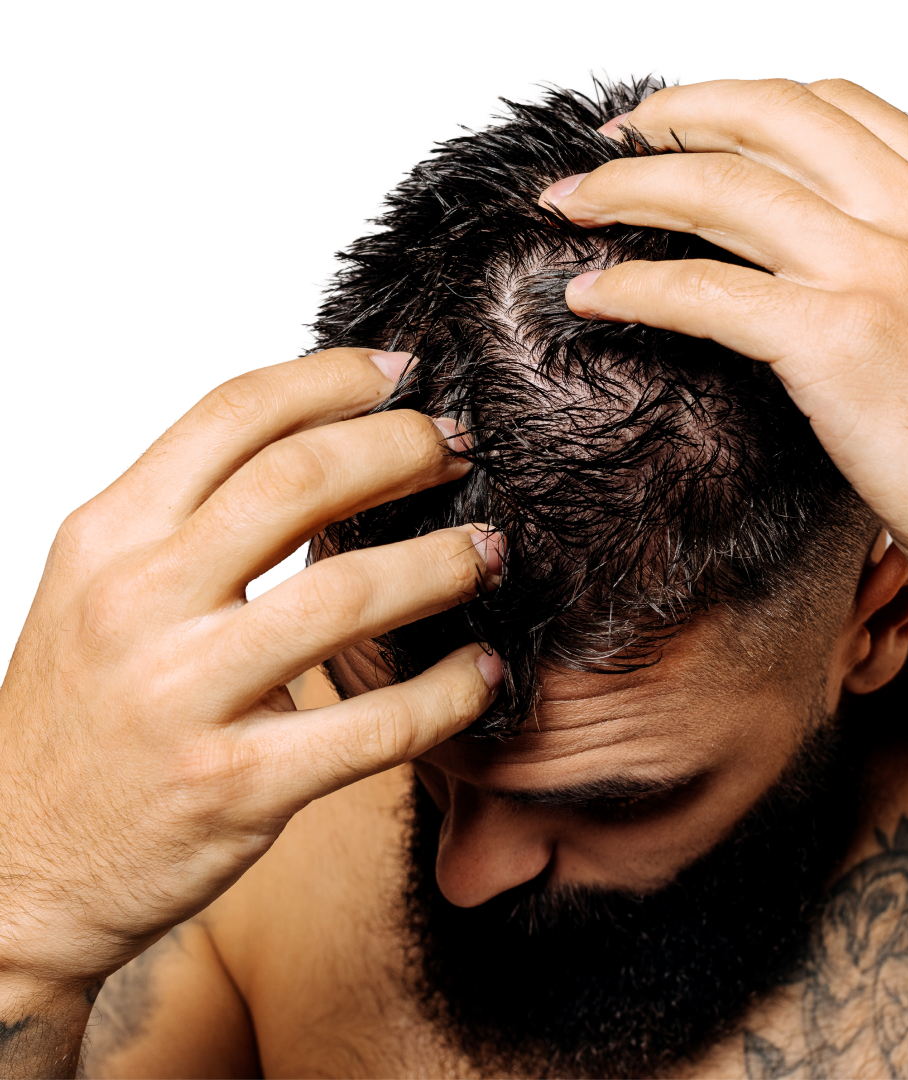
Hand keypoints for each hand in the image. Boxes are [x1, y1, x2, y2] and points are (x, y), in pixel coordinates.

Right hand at [0, 348, 502, 994]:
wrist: (12, 871)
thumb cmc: (75, 718)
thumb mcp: (96, 592)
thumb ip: (184, 524)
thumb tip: (313, 457)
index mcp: (106, 537)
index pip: (231, 415)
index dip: (331, 380)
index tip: (400, 373)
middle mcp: (137, 600)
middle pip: (299, 481)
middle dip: (401, 450)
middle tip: (458, 450)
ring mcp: (184, 695)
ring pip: (348, 594)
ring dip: (443, 562)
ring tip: (488, 553)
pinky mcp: (236, 786)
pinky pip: (374, 726)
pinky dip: (447, 692)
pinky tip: (482, 671)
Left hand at [539, 78, 907, 706]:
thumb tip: (831, 268)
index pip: (833, 107)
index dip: (741, 106)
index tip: (685, 128)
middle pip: (764, 121)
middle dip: (669, 121)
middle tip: (609, 145)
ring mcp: (882, 268)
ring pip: (720, 190)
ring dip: (629, 189)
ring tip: (573, 204)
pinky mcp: (837, 341)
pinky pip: (704, 291)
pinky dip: (634, 286)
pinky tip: (592, 295)